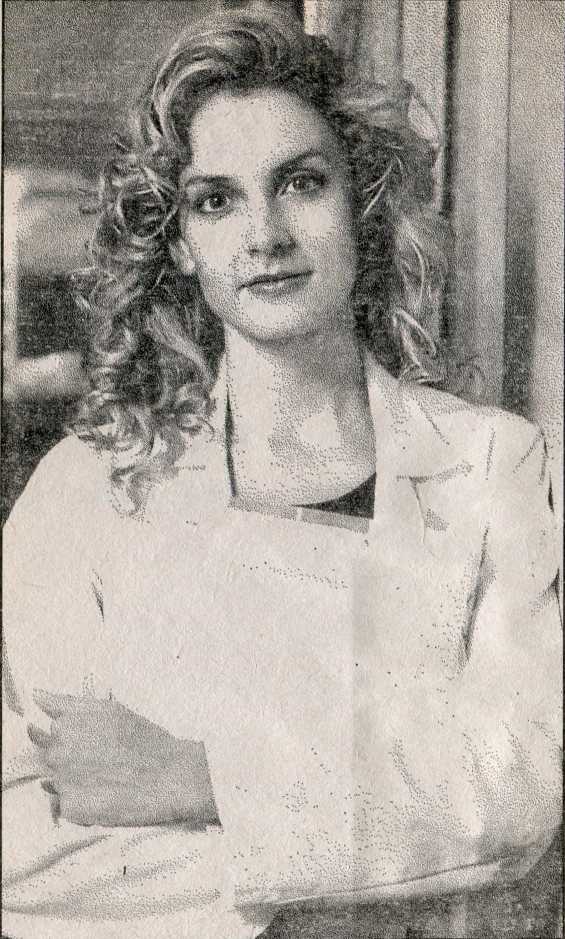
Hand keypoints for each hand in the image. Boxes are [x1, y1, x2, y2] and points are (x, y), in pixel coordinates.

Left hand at [28, 690, 219, 827]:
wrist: (169, 776)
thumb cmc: (144, 739)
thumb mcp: (108, 709)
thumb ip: (66, 702)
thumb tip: (36, 695)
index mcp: (65, 723)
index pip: (40, 730)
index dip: (60, 737)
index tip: (79, 743)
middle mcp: (58, 750)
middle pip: (48, 756)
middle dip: (67, 758)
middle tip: (99, 762)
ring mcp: (62, 780)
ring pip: (54, 781)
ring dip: (72, 780)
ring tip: (104, 779)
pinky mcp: (71, 807)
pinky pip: (64, 805)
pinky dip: (80, 802)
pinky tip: (104, 795)